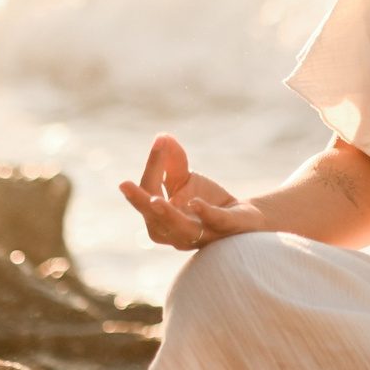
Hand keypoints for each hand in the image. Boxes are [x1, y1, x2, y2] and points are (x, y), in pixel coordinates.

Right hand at [119, 133, 268, 250]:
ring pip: (179, 227)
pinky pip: (212, 222)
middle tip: (123, 185)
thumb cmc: (207, 202)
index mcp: (160, 220)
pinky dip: (203, 213)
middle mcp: (176, 232)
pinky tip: (195, 203)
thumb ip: (171, 161)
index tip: (160, 140)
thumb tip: (161, 137)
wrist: (246, 220)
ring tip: (154, 200)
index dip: (153, 166)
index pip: (150, 192)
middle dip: (139, 201)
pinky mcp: (226, 228)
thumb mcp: (185, 180)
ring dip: (166, 214)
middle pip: (154, 218)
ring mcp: (201, 233)